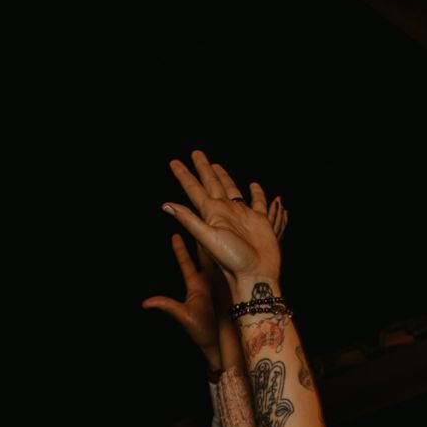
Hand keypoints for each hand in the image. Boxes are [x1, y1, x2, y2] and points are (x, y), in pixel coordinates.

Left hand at [145, 234, 237, 371]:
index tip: (175, 234)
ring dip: (220, 244)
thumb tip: (145, 303)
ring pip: (221, 259)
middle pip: (204, 256)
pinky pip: (235, 269)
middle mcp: (208, 283)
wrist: (223, 343)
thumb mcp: (184, 316)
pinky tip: (240, 245)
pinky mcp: (235, 288)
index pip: (186, 264)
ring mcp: (222, 285)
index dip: (180, 250)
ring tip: (220, 227)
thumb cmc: (202, 333)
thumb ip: (167, 306)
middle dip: (202, 239)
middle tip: (201, 221)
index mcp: (195, 286)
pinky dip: (235, 258)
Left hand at [162, 151, 285, 287]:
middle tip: (196, 153)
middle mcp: (225, 212)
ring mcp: (242, 216)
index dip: (184, 175)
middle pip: (212, 184)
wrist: (257, 274)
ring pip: (231, 190)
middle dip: (203, 169)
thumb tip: (166, 205)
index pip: (194, 189)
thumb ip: (190, 220)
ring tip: (216, 165)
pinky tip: (253, 185)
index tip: (174, 162)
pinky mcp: (259, 221)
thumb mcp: (208, 238)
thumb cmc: (233, 260)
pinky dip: (256, 192)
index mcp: (212, 214)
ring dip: (224, 177)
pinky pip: (258, 202)